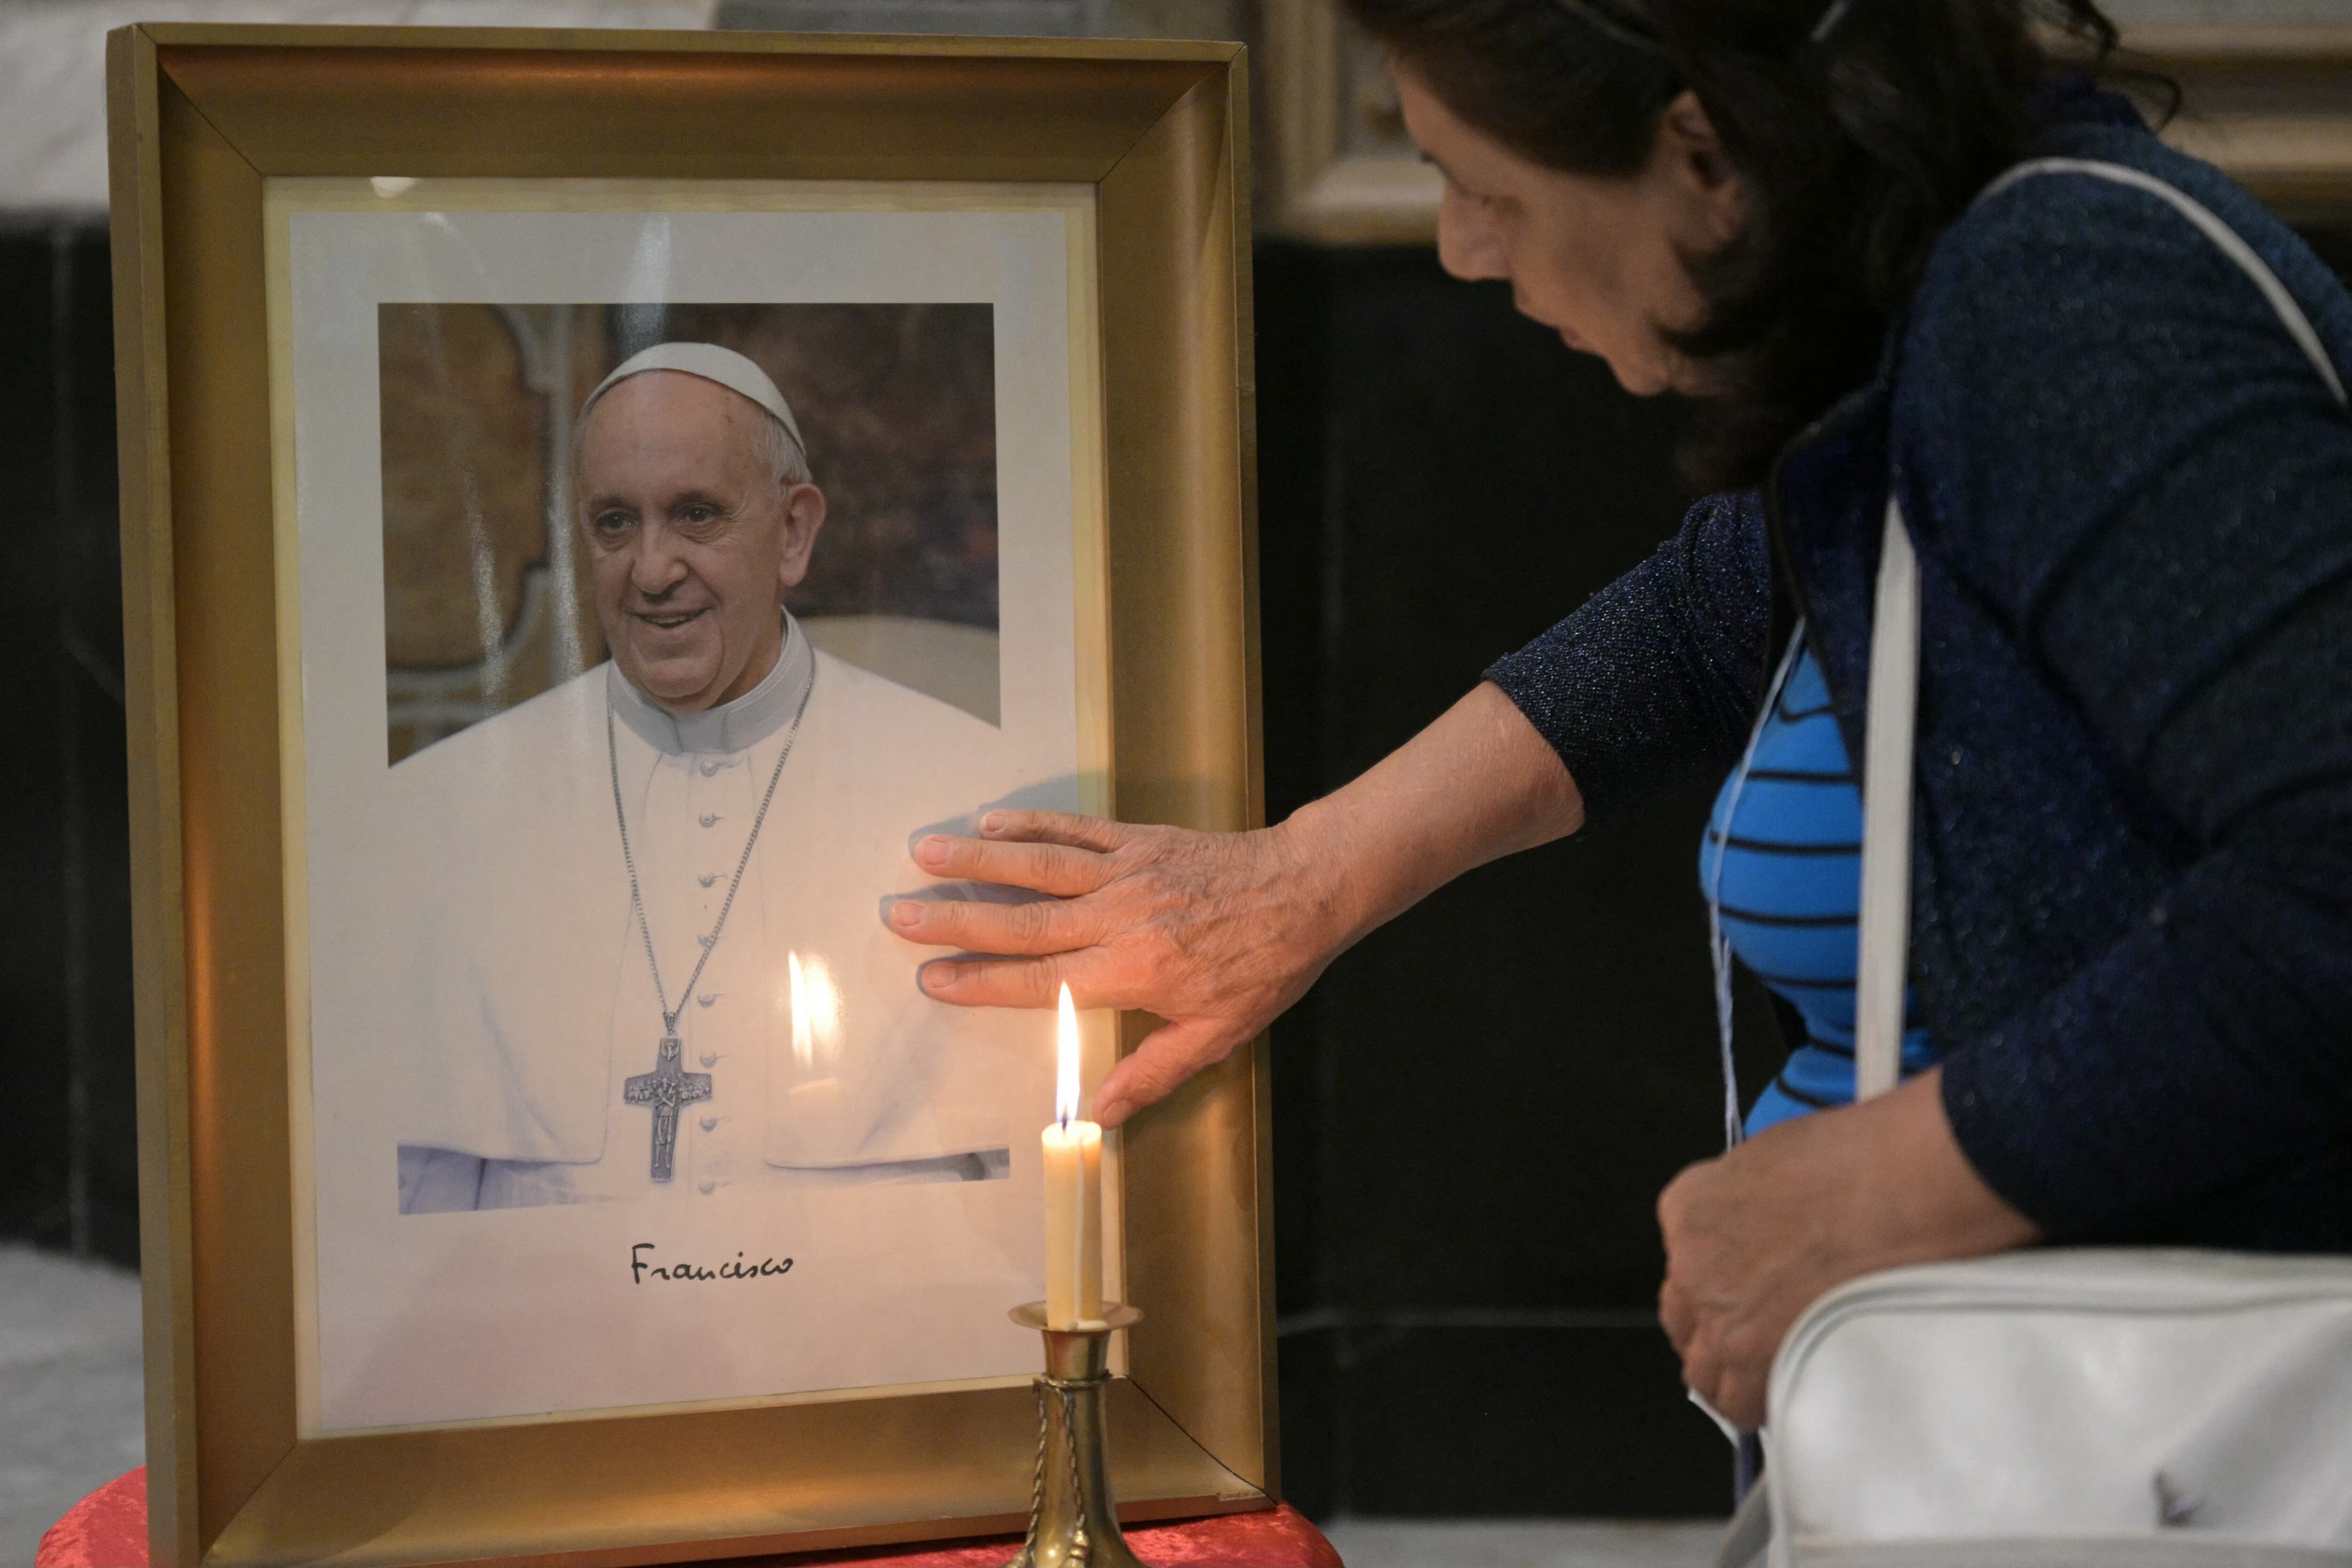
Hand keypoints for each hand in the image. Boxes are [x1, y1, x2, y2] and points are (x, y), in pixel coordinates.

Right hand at [889, 812, 1350, 1126]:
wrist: (1310, 890)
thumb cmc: (1266, 967)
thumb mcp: (1217, 1034)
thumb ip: (1152, 1071)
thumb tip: (1100, 1117)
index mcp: (1134, 970)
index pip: (1041, 981)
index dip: (982, 982)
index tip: (932, 979)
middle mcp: (1121, 916)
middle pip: (1023, 919)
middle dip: (955, 919)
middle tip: (897, 914)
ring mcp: (1128, 870)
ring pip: (1039, 865)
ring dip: (978, 859)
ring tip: (922, 851)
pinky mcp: (1140, 838)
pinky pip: (1076, 829)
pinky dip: (1032, 823)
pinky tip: (990, 820)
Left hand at [1656, 1068, 2037, 1430]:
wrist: (1903, 1188)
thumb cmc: (1857, 1159)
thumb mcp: (1775, 1158)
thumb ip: (1749, 1201)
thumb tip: (1763, 1224)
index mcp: (1688, 1208)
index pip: (1682, 1260)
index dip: (1716, 1279)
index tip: (1743, 1288)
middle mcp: (1691, 1265)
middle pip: (1684, 1316)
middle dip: (1713, 1326)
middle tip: (1755, 1332)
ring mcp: (1720, 1317)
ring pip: (1703, 1368)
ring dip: (1729, 1372)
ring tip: (1771, 1372)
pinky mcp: (1756, 1360)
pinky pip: (1740, 1400)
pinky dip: (1756, 1402)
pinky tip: (1785, 1392)